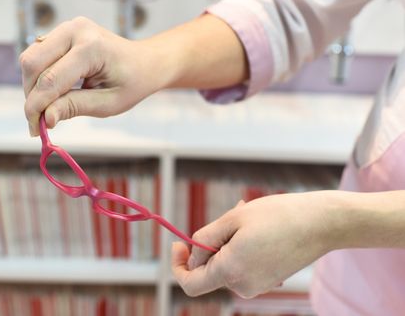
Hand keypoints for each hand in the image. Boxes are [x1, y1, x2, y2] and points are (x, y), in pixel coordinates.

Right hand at [20, 16, 167, 135]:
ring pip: (30, 58)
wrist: (145, 61)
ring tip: (48, 107)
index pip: (50, 80)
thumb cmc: (132, 83)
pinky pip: (37, 54)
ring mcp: (67, 26)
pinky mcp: (62, 31)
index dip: (37, 107)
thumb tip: (45, 119)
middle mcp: (75, 29)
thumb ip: (75, 107)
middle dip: (31, 96)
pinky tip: (53, 92)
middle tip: (39, 121)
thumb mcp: (108, 103)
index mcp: (92, 47)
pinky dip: (39, 76)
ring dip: (32, 86)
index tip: (35, 131)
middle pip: (32, 64)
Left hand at [172, 191, 341, 297]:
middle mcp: (243, 286)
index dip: (179, 266)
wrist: (322, 223)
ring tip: (245, 214)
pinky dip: (242, 246)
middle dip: (211, 242)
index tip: (179, 244)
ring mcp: (258, 285)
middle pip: (210, 269)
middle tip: (226, 215)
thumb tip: (194, 256)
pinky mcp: (270, 279)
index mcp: (231, 272)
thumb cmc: (278, 216)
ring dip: (228, 240)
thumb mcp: (233, 219)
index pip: (191, 284)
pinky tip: (256, 226)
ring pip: (227, 263)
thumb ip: (205, 239)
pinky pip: (244, 264)